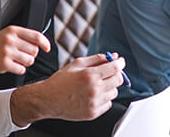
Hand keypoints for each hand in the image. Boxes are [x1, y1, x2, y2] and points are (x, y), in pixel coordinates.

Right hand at [0, 25, 50, 74]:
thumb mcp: (6, 35)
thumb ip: (21, 37)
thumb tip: (40, 44)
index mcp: (12, 30)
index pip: (36, 36)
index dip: (45, 43)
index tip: (47, 48)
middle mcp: (10, 40)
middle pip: (34, 50)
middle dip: (31, 55)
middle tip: (21, 55)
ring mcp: (7, 52)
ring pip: (30, 61)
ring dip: (25, 63)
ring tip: (15, 60)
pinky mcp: (4, 64)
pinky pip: (21, 69)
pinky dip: (18, 69)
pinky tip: (10, 66)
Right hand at [10, 53, 124, 125]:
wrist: (49, 99)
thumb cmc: (61, 81)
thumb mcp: (77, 64)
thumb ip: (97, 59)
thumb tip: (113, 56)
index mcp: (90, 75)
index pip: (115, 68)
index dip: (120, 63)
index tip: (120, 62)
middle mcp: (94, 89)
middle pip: (118, 80)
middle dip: (116, 74)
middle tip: (109, 72)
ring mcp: (94, 102)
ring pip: (114, 92)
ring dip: (109, 87)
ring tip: (96, 85)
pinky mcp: (93, 113)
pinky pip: (108, 104)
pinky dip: (104, 98)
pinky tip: (93, 95)